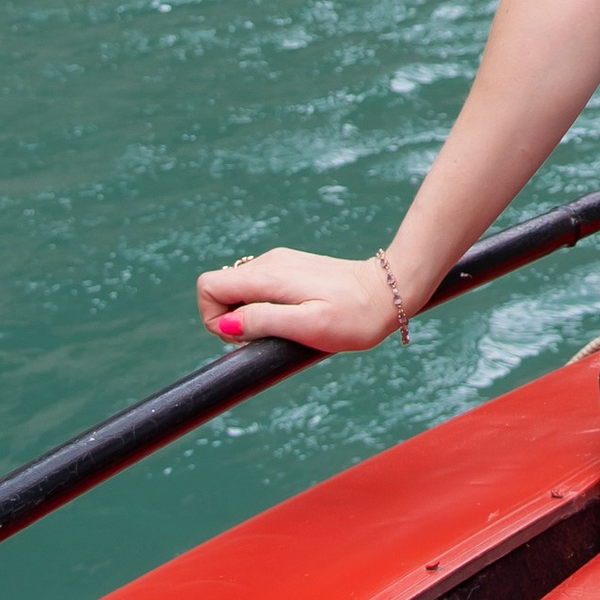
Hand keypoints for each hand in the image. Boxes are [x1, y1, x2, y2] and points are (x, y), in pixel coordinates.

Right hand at [196, 247, 401, 353]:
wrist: (391, 291)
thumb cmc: (354, 316)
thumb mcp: (308, 326)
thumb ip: (264, 321)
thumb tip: (226, 325)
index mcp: (268, 275)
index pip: (208, 286)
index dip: (213, 318)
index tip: (244, 336)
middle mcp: (269, 263)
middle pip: (222, 288)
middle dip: (231, 320)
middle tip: (269, 336)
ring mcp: (281, 264)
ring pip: (241, 290)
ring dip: (250, 315)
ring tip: (287, 328)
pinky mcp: (293, 269)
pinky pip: (261, 288)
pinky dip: (267, 307)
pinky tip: (297, 317)